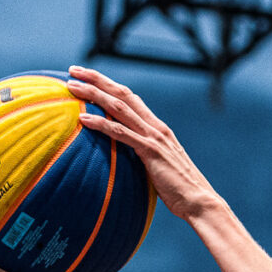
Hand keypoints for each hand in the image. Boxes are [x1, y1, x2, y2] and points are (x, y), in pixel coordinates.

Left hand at [66, 65, 222, 220]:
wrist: (199, 201)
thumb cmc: (179, 191)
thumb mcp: (159, 167)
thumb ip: (143, 158)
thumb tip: (123, 162)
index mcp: (158, 128)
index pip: (130, 98)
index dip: (109, 85)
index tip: (88, 77)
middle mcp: (156, 126)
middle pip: (122, 94)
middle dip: (96, 80)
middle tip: (74, 70)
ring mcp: (153, 137)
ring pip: (118, 107)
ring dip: (93, 94)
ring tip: (72, 87)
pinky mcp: (150, 151)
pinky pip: (120, 133)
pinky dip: (101, 124)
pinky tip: (83, 118)